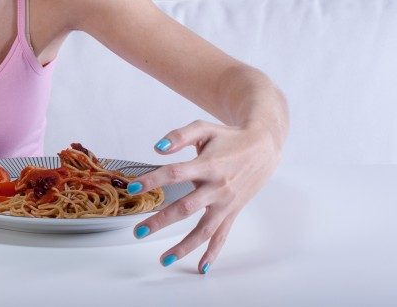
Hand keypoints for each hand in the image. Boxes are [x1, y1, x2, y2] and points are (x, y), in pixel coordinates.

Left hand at [127, 119, 282, 272]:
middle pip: (186, 207)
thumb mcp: (204, 128)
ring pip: (204, 230)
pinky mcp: (232, 212)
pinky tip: (201, 267)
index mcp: (208, 165)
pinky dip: (213, 253)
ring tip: (163, 259)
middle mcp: (217, 188)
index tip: (134, 188)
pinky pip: (222, 236)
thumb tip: (157, 148)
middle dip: (160, 220)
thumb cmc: (229, 138)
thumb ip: (179, 136)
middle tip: (138, 231)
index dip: (154, 180)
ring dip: (183, 246)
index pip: (175, 174)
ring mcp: (226, 203)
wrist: (263, 148)